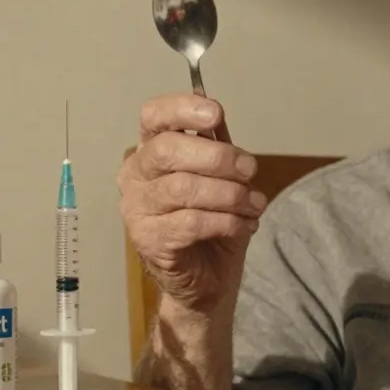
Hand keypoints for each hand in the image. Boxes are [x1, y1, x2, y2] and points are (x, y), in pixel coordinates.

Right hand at [117, 94, 266, 311]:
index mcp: (150, 151)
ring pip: (183, 188)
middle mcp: (135, 176)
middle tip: (250, 169)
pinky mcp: (149, 240)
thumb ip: (216, 146)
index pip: (153, 117)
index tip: (215, 114)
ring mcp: (137, 209)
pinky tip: (244, 225)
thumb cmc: (211, 222)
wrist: (207, 279)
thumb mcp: (220, 178)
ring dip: (230, 194)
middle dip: (218, 157)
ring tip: (254, 204)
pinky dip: (226, 221)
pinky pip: (191, 223)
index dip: (182, 109)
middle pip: (168, 150)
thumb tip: (217, 117)